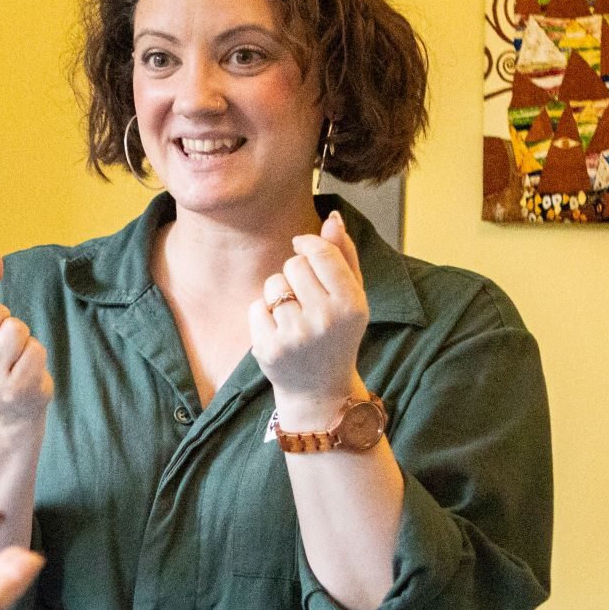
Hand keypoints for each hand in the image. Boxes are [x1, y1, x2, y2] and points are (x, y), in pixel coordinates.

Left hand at [250, 211, 369, 429]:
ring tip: (292, 316)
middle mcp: (325, 319)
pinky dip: (263, 316)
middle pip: (293, 265)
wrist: (320, 391)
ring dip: (278, 294)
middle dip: (294, 274)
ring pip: (273, 284)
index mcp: (352, 304)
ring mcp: (296, 335)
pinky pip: (256, 307)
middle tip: (304, 297)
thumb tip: (332, 218)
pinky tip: (279, 332)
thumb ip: (344, 256)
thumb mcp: (352, 298)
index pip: (321, 253)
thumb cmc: (337, 335)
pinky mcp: (270, 348)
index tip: (301, 248)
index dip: (306, 244)